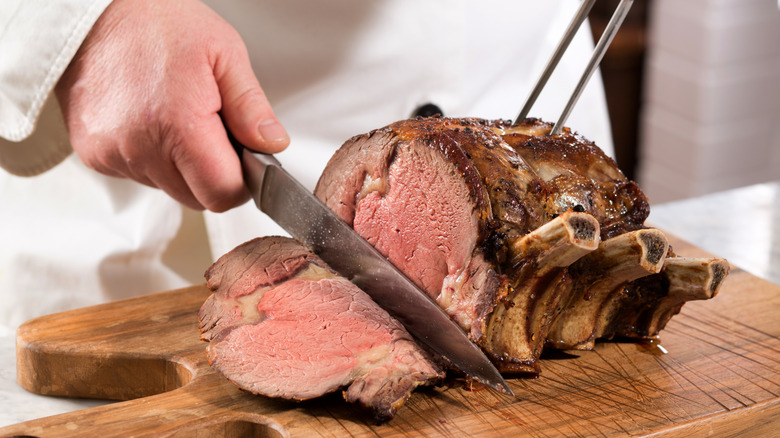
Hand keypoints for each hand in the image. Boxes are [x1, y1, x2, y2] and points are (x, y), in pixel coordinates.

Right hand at [55, 0, 288, 210]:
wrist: (94, 11)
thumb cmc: (158, 23)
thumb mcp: (224, 53)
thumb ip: (251, 107)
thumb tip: (272, 145)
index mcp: (178, 125)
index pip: (222, 194)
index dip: (242, 181)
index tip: (245, 157)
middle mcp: (140, 148)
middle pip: (197, 198)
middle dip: (213, 172)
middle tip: (211, 128)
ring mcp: (112, 155)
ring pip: (169, 188)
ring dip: (182, 165)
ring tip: (176, 116)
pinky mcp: (94, 155)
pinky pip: (139, 175)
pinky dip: (153, 157)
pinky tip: (150, 120)